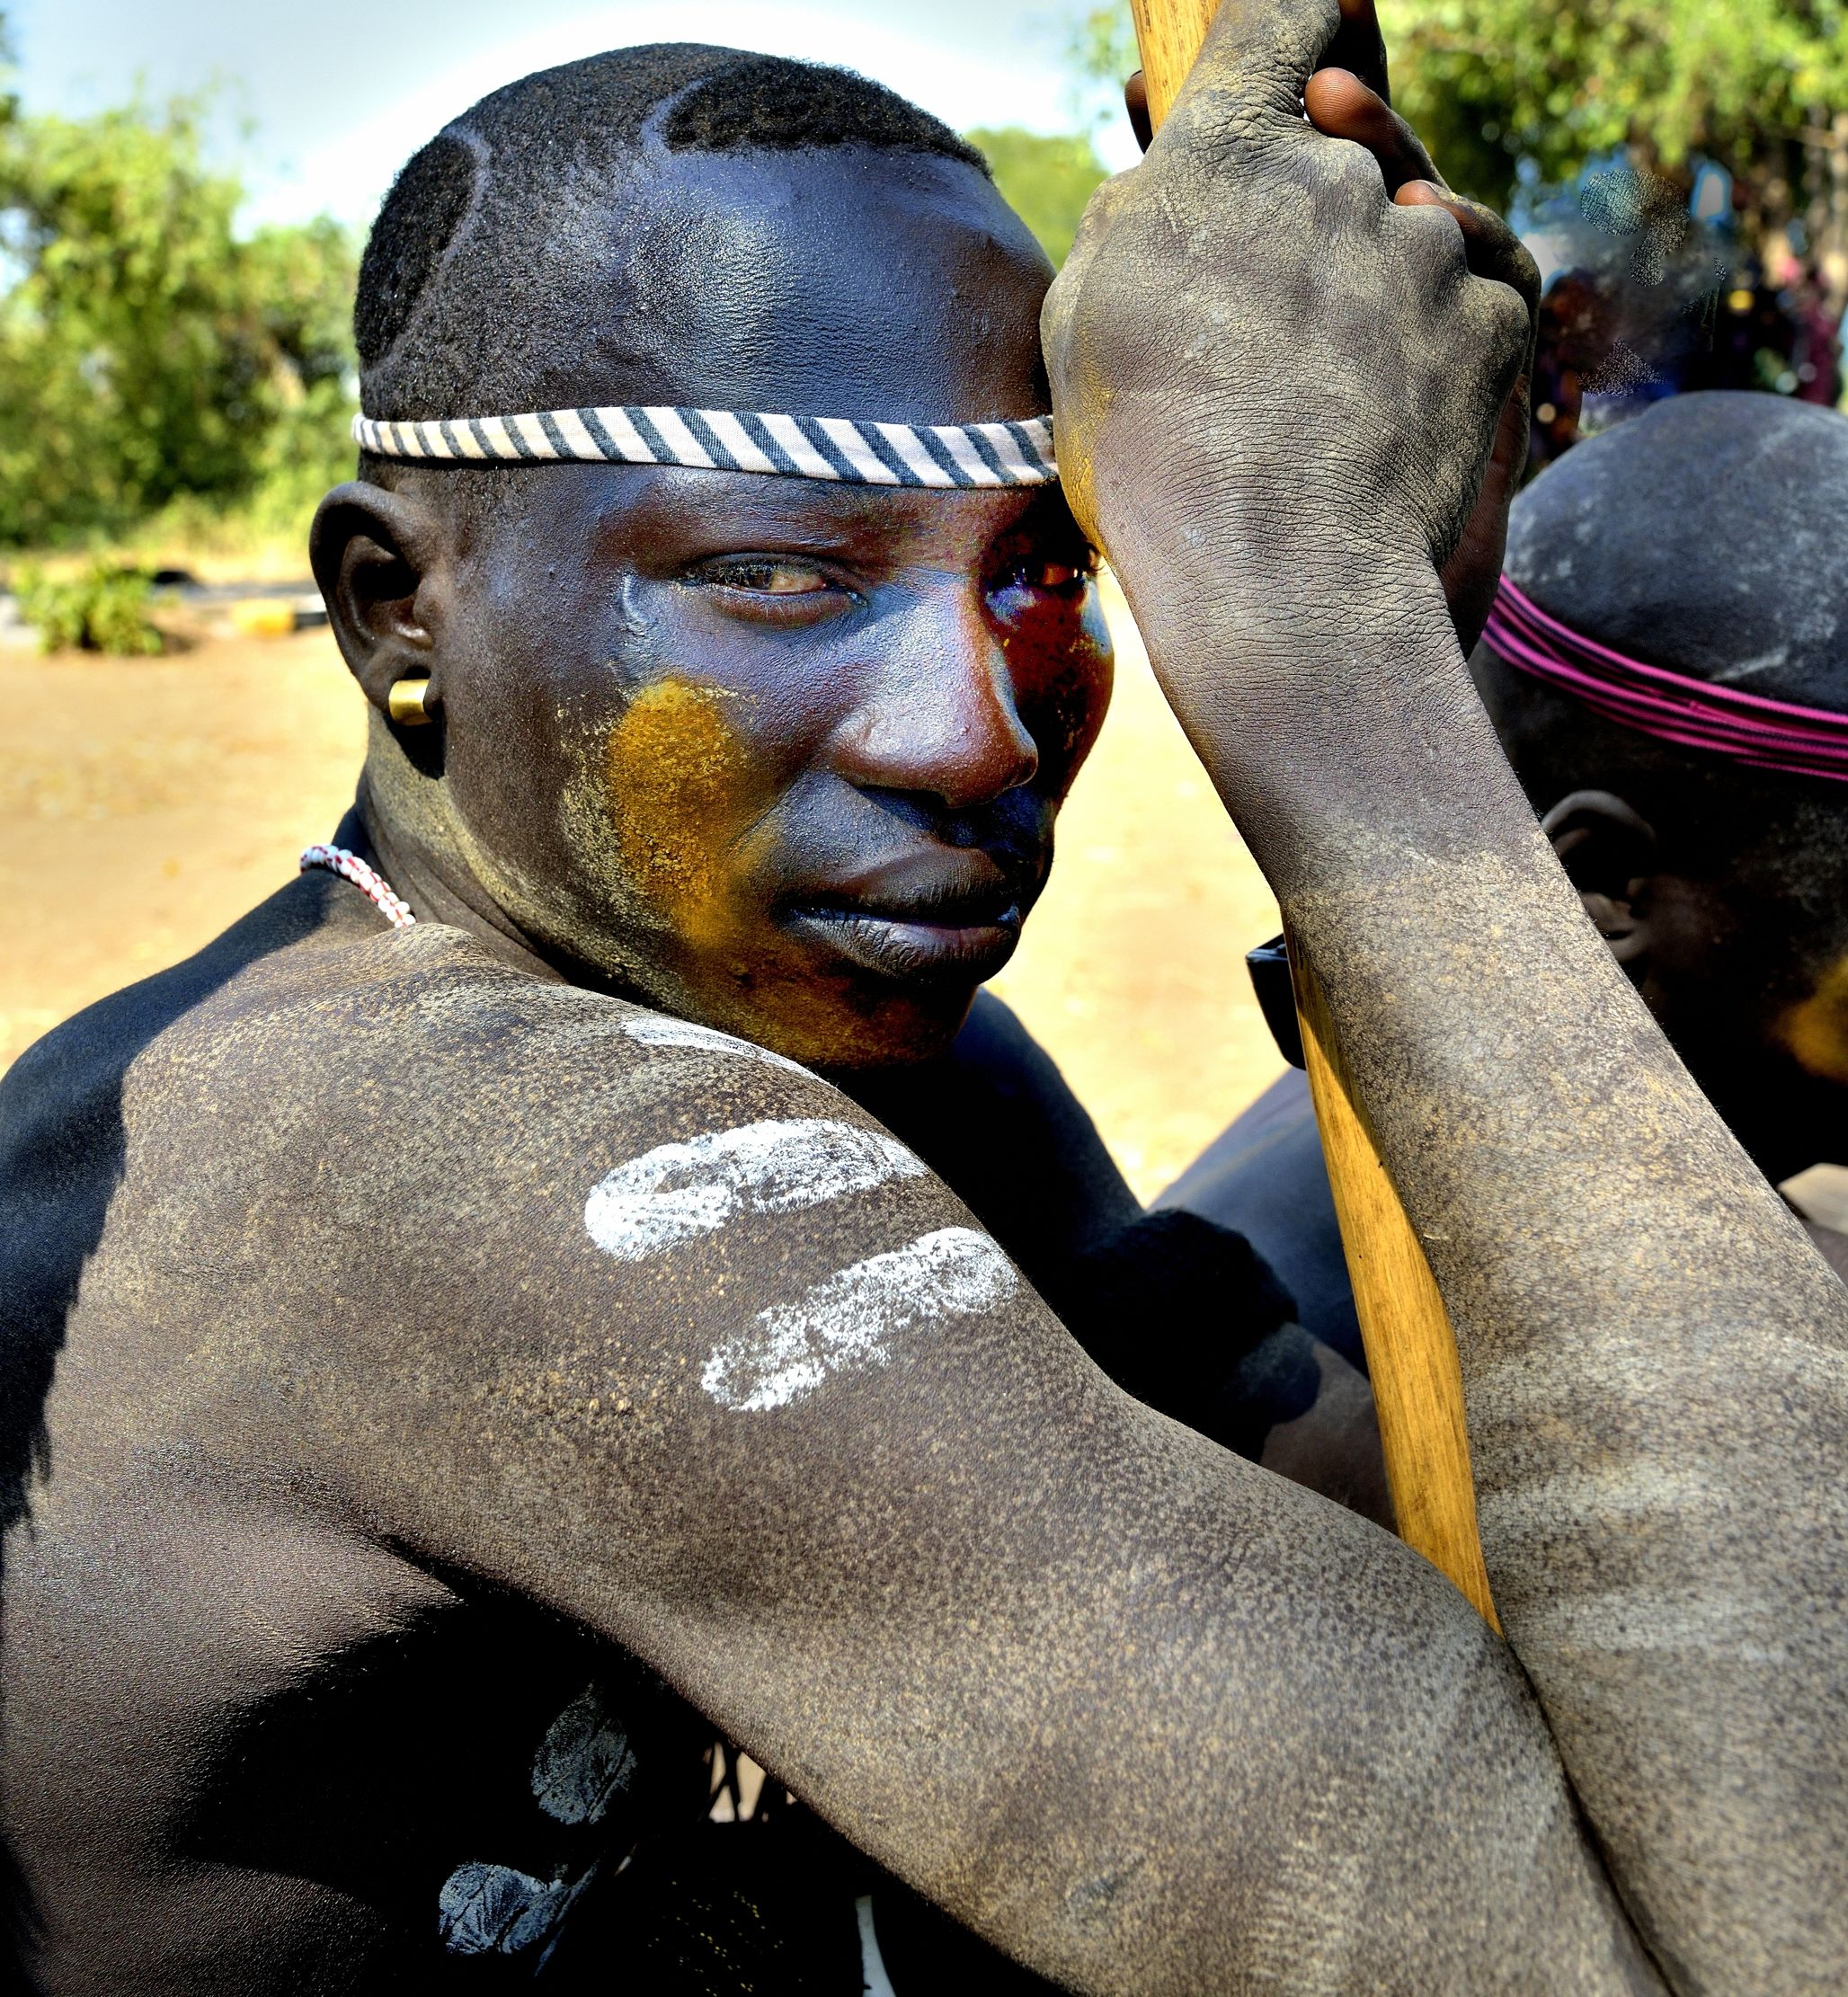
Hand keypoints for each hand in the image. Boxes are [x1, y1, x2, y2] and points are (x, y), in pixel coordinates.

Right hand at [1047, 0, 1535, 703]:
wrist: (1276, 582)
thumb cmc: (1153, 466)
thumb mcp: (1086, 326)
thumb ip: (1135, 226)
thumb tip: (1167, 188)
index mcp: (1223, 154)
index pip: (1279, 21)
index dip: (1296, 21)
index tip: (1312, 42)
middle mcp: (1335, 172)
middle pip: (1334, 161)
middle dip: (1302, 231)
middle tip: (1254, 334)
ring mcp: (1425, 246)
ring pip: (1401, 241)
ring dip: (1367, 302)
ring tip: (1309, 406)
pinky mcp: (1491, 322)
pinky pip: (1467, 307)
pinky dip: (1432, 353)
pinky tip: (1381, 421)